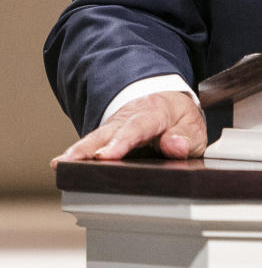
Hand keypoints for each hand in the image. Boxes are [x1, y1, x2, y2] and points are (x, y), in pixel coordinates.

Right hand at [50, 91, 206, 165]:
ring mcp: (115, 126)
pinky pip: (92, 146)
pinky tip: (62, 165)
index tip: (107, 155)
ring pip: (95, 138)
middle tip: (73, 160)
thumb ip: (186, 137)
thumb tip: (175, 146)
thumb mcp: (193, 125)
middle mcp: (129, 117)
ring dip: (78, 151)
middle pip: (108, 132)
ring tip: (62, 164)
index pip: (138, 127)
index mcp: (154, 112)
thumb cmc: (178, 117)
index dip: (122, 142)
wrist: (167, 101)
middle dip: (90, 147)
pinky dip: (77, 155)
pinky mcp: (107, 137)